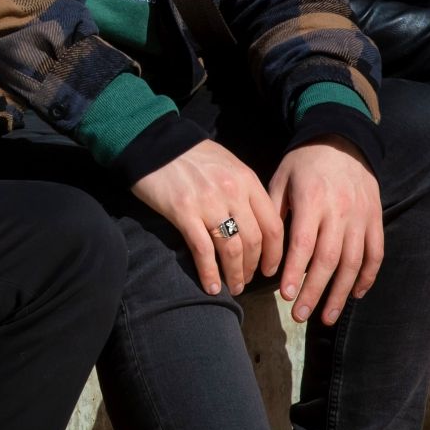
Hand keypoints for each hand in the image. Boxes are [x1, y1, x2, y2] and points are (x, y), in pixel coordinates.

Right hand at [131, 139, 281, 295]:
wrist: (154, 142)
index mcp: (246, 180)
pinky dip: (210, 273)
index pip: (272, 225)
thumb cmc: (190, 153)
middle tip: (247, 280)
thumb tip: (255, 220)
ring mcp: (208, 203)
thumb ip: (243, 188)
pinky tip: (212, 285)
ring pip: (231, 250)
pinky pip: (203, 250)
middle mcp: (232, 192)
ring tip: (233, 287)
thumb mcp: (226, 164)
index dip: (275, 253)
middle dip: (253, 267)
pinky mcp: (183, 212)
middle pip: (254, 241)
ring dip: (235, 274)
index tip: (269, 268)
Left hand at [269, 138, 382, 326]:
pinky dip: (367, 277)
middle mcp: (339, 211)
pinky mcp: (375, 219)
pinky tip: (355, 295)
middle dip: (314, 291)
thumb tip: (265, 254)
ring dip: (341, 293)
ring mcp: (361, 217)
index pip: (304, 243)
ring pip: (354, 262)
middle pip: (329, 259)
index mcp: (312, 200)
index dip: (296, 271)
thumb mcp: (280, 179)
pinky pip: (375, 254)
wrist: (341, 140)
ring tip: (326, 316)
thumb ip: (274, 214)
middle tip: (300, 315)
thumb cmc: (303, 163)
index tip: (285, 295)